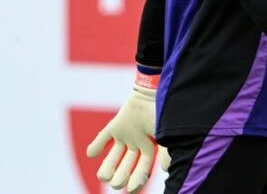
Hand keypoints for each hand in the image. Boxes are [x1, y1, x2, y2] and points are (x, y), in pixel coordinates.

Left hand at [86, 72, 169, 191]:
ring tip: (104, 175)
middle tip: (117, 182)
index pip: (143, 171)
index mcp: (151, 148)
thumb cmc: (163, 112)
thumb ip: (167, 151)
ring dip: (107, 169)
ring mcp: (125, 136)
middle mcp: (137, 145)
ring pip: (112, 159)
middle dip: (120, 178)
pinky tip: (93, 153)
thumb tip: (167, 169)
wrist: (153, 89)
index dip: (137, 181)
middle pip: (126, 168)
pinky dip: (95, 148)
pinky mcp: (115, 126)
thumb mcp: (167, 132)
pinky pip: (102, 140)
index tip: (131, 189)